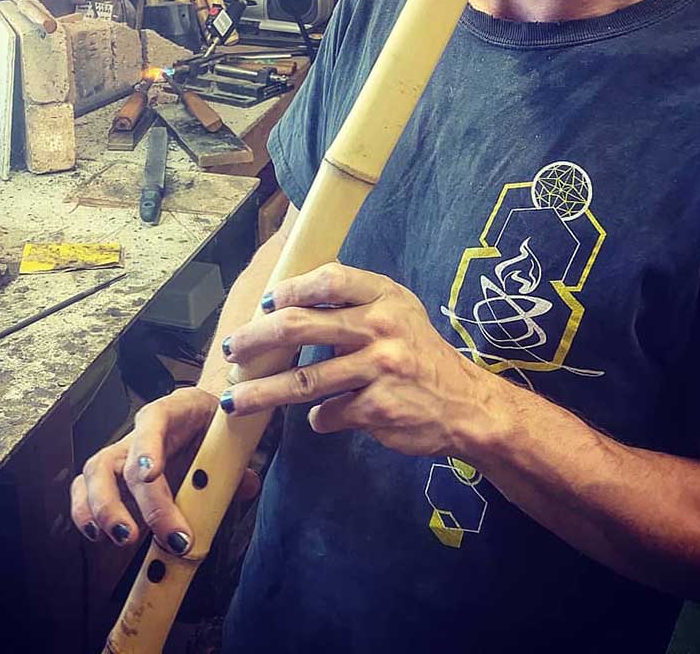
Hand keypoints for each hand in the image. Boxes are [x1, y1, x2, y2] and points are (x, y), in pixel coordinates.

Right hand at [70, 386, 259, 553]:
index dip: (146, 447)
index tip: (150, 476)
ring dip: (102, 510)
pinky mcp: (113, 475)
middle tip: (148, 534)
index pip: (151, 421)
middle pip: (119, 459)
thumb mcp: (229, 436)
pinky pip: (85, 489)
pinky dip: (85, 513)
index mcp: (173, 411)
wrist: (206, 417)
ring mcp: (123, 452)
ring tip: (124, 538)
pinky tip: (98, 536)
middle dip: (130, 500)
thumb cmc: (215, 428)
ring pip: (94, 473)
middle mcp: (141, 431)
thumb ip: (236, 463)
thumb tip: (245, 486)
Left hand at [220, 264, 488, 457]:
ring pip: (303, 381)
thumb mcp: (399, 311)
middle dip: (257, 340)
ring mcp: (379, 368)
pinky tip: (316, 419)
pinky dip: (318, 419)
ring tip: (235, 400)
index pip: (330, 279)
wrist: (467, 405)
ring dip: (262, 392)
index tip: (266, 303)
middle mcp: (382, 327)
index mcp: (385, 296)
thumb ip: (356, 299)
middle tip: (232, 350)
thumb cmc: (421, 354)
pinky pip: (328, 413)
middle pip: (301, 327)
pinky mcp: (377, 408)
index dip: (291, 289)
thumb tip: (293, 291)